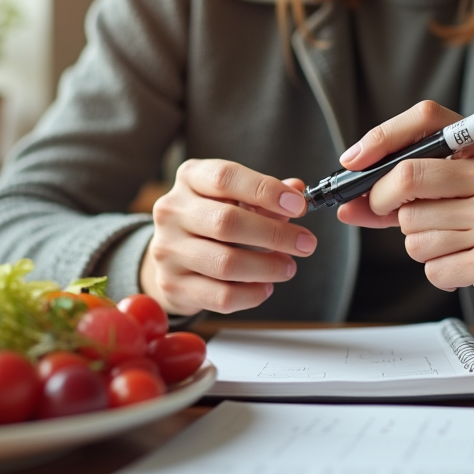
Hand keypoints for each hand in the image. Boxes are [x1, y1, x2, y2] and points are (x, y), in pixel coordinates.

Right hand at [140, 159, 316, 315]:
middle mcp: (172, 211)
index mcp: (190, 178)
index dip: (265, 190)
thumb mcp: (235, 198)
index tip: (298, 205)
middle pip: (226, 222)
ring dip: (267, 267)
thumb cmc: (211, 220)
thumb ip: (264, 194)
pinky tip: (265, 286)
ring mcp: (168, 250)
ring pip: (226, 263)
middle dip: (275, 235)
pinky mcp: (173, 285)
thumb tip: (296, 189)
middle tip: (305, 243)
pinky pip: (221, 296)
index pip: (225, 177)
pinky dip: (252, 294)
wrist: (172, 256)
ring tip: (288, 267)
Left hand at [335, 101, 473, 316]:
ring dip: (419, 245)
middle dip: (382, 203)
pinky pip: (433, 267)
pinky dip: (439, 272)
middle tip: (387, 213)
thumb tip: (351, 206)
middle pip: (407, 180)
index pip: (427, 120)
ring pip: (414, 232)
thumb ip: (415, 191)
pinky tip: (465, 266)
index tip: (351, 162)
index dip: (381, 138)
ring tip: (454, 244)